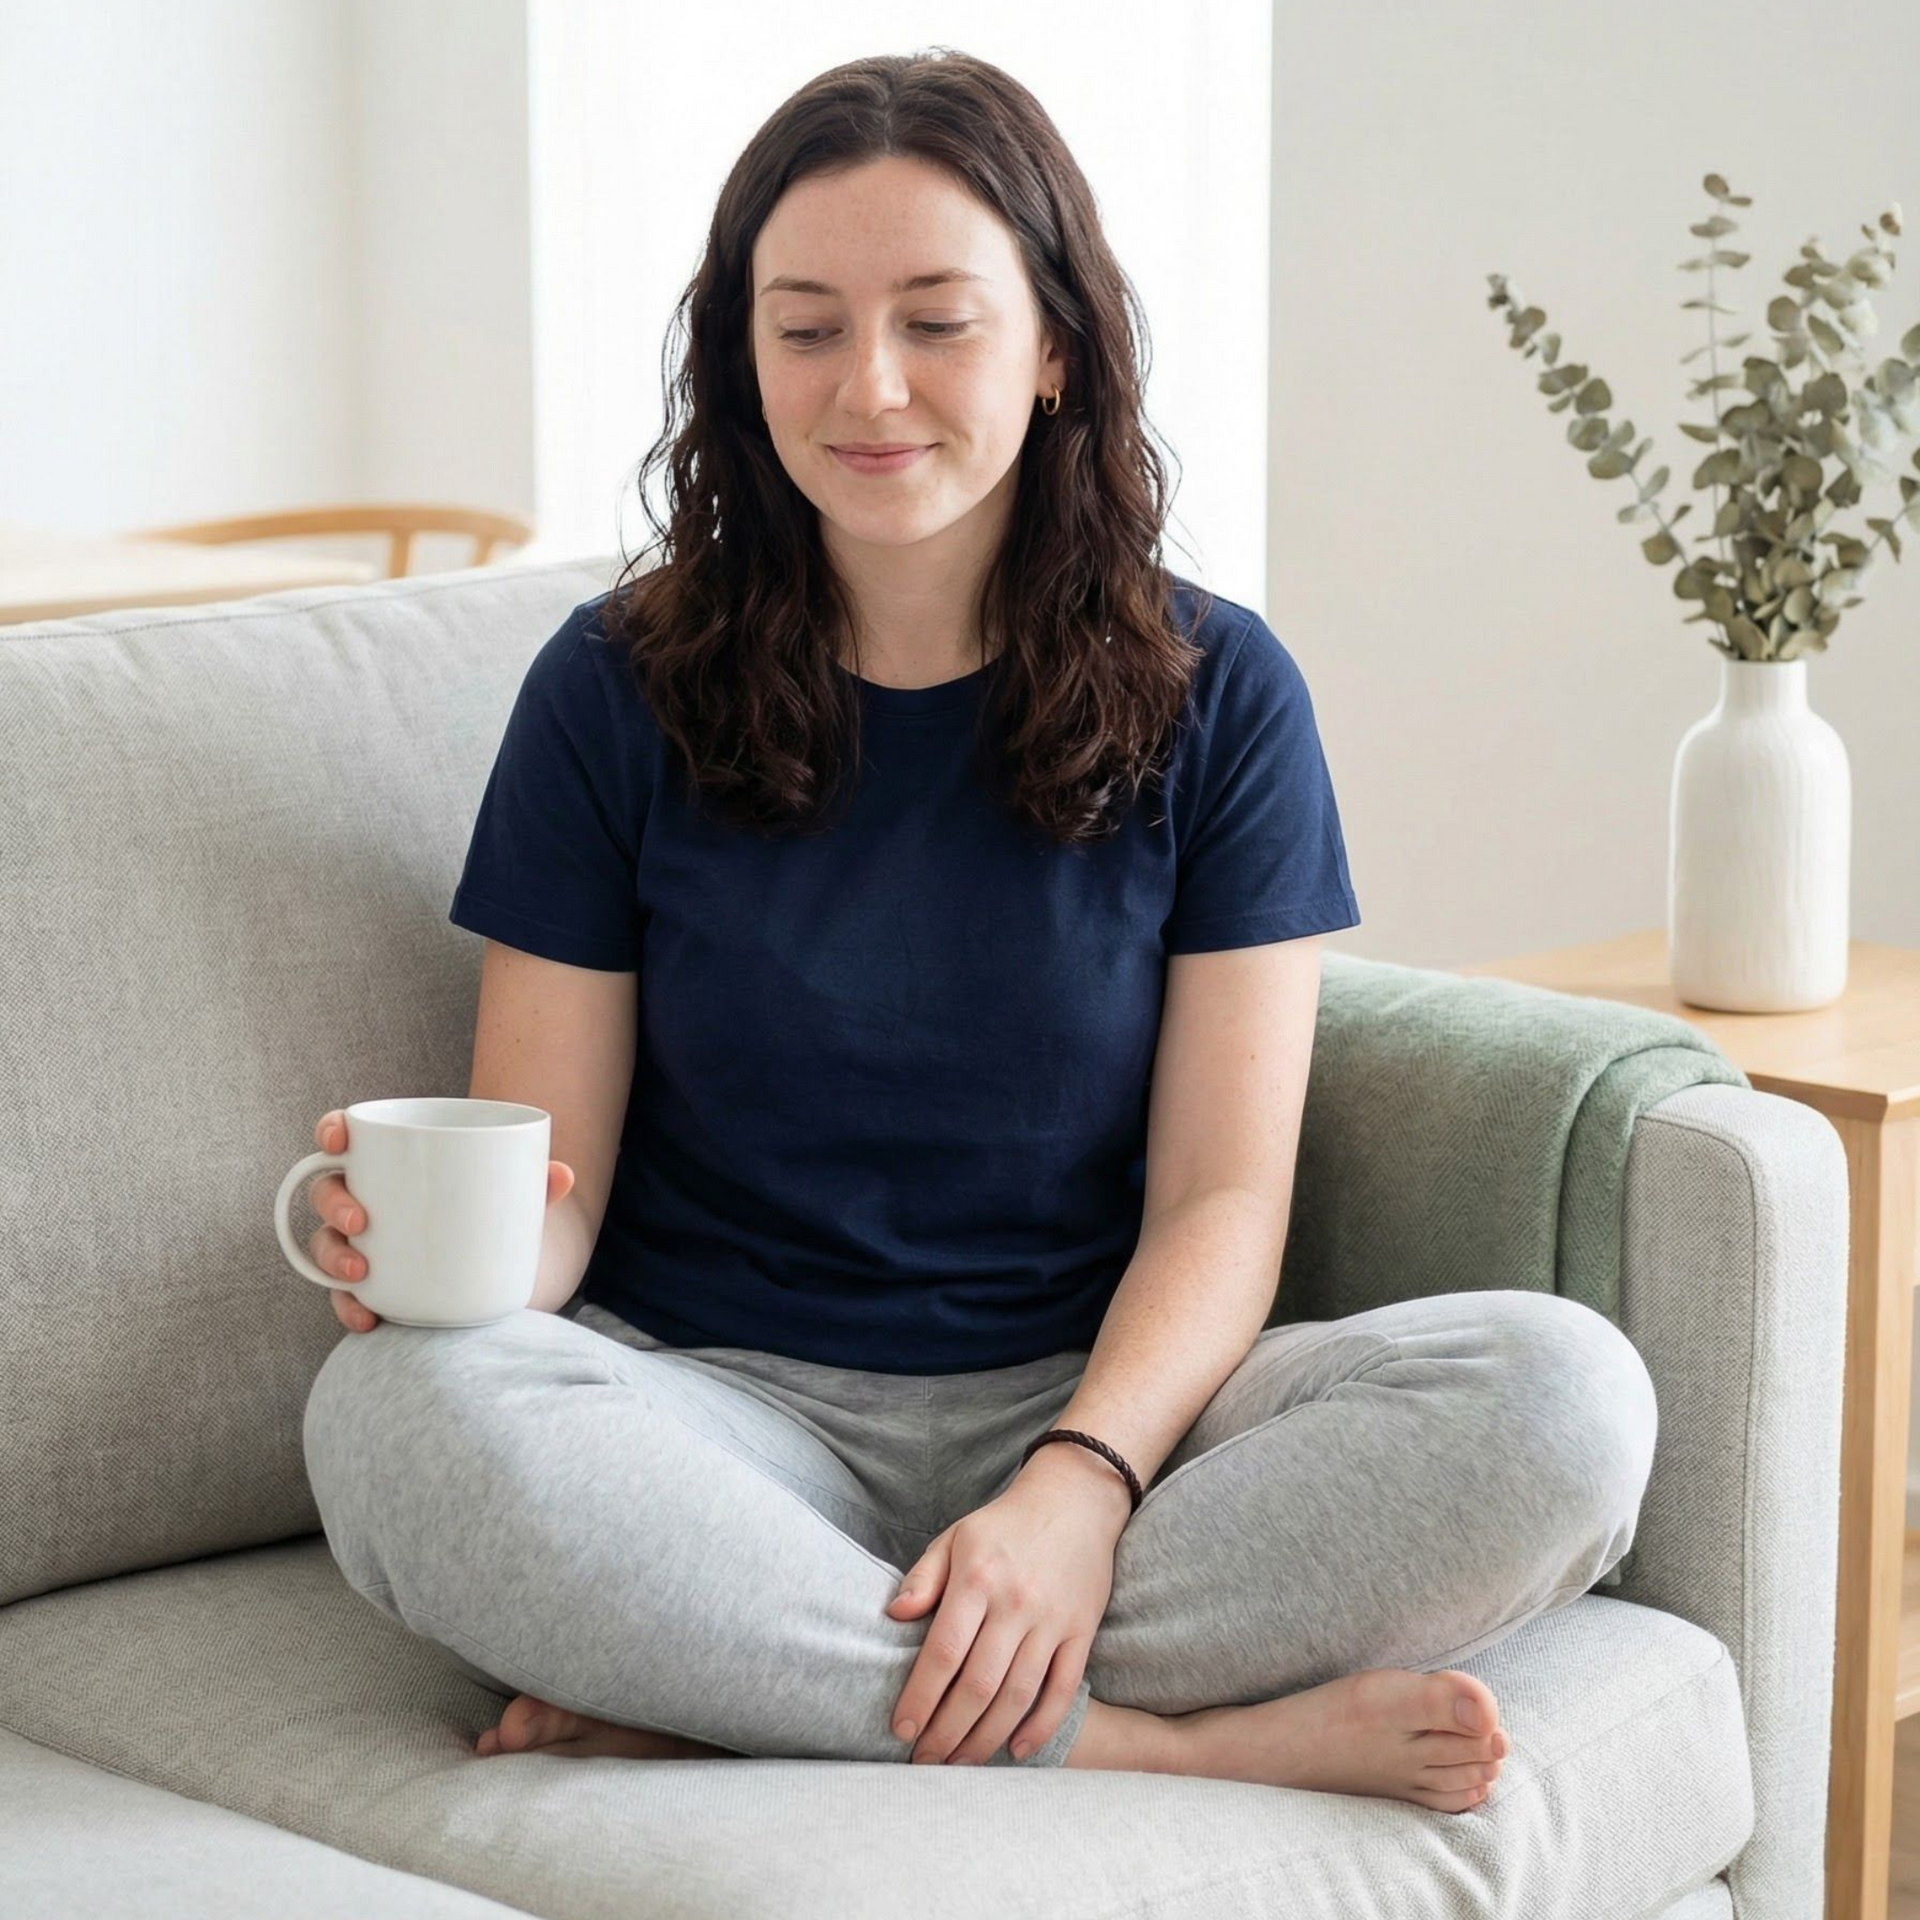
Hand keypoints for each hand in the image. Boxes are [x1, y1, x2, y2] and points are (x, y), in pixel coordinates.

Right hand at [306, 1108, 574, 1333]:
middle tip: (360, 1218)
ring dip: (333, 1256)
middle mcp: (366, 1199)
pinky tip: (369, 1318)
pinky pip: (344, 1296)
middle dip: (334, 1201)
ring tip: (361, 1271)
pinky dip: (349, 1307)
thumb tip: (563, 1174)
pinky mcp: (369, 1285)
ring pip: (325, 1244)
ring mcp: (362, 1243)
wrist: (497, 1269)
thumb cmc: (493, 1211)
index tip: (338, 1138)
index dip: (332, 1131)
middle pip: (327, 1189)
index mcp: (392, 1161)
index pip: (348, 1136)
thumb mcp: (514, 1195)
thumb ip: (534, 1182)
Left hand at [884, 1448, 1128, 1765]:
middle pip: (978, 1686)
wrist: (1074, 1501)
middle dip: (947, 1732)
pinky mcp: (1081, 1632)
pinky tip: (1015, 1749)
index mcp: (977, 1578)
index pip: (943, 1653)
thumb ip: (923, 1578)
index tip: (901, 1730)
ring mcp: (1052, 1620)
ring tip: (960, 1764)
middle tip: (925, 1762)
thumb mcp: (955, 1537)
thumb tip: (893, 1617)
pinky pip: (1062, 1690)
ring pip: (1017, 1696)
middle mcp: (1015, 1603)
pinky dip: (1041, 1727)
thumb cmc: (1004, 1525)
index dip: (921, 1698)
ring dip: (985, 1739)